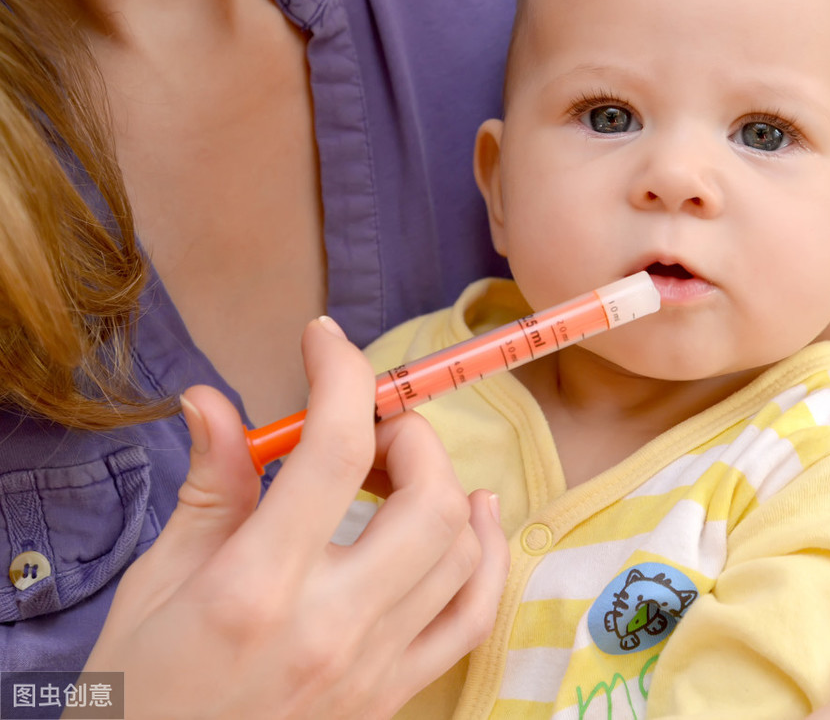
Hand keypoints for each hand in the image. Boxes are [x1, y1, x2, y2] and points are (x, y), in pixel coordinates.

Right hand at [85, 317, 507, 718]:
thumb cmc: (141, 687)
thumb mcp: (155, 582)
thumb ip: (208, 486)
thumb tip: (214, 401)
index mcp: (254, 588)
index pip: (333, 452)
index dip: (343, 376)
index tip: (328, 341)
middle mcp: (329, 626)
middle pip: (428, 498)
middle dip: (409, 435)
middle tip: (368, 424)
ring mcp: (373, 665)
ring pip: (461, 549)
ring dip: (447, 486)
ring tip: (403, 466)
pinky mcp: (394, 692)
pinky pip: (474, 616)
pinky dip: (489, 556)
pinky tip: (474, 516)